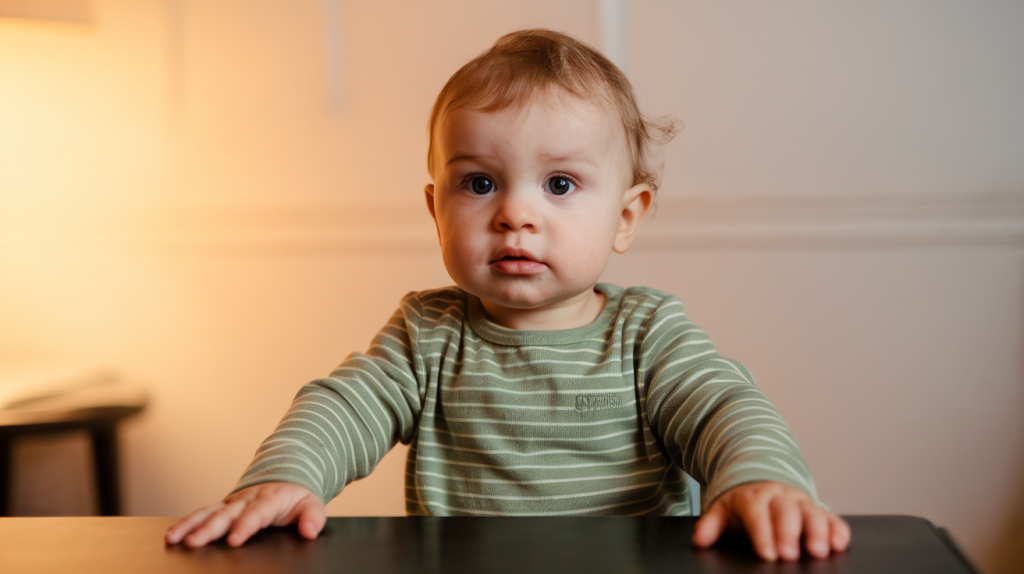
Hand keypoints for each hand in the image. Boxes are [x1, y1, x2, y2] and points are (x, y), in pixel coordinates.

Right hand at [165, 482, 325, 547]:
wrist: (285, 479)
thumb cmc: (296, 497)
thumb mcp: (311, 504)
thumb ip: (313, 517)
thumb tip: (310, 531)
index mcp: (269, 499)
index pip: (256, 513)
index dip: (245, 525)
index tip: (235, 539)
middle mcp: (247, 500)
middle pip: (226, 515)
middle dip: (209, 529)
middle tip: (195, 542)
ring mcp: (232, 503)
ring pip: (208, 513)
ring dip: (191, 525)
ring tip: (174, 538)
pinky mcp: (223, 508)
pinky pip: (202, 514)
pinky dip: (187, 523)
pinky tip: (172, 535)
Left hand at [692, 481, 849, 560]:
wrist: (760, 481)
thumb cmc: (743, 504)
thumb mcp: (723, 510)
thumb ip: (711, 525)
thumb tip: (699, 540)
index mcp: (754, 497)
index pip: (757, 515)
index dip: (763, 534)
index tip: (767, 554)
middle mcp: (780, 497)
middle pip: (786, 512)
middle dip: (789, 533)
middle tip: (791, 555)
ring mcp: (801, 502)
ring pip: (812, 512)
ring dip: (818, 532)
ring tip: (819, 551)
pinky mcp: (818, 509)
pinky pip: (831, 517)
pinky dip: (837, 529)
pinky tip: (840, 543)